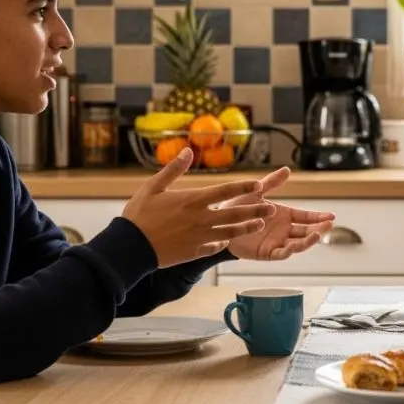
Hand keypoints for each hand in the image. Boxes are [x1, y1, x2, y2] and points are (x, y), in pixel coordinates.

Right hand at [123, 148, 273, 267]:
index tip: (259, 185)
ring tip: (259, 225)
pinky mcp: (194, 252)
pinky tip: (228, 241)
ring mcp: (199, 237)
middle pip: (235, 213)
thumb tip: (187, 151)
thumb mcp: (153, 187)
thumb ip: (173, 170)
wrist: (131, 246)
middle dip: (255, 210)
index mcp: (192, 200)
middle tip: (272, 209)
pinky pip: (214, 247)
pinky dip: (222, 243)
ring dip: (246, 227)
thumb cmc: (140, 214)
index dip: (244, 187)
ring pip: (230, 232)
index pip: (225, 191)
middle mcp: (201, 219)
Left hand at [223, 167, 335, 260]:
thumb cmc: (238, 207)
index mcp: (285, 216)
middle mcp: (283, 230)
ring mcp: (277, 242)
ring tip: (316, 235)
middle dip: (318, 229)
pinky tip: (295, 245)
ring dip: (308, 241)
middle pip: (306, 231)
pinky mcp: (267, 252)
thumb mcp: (256, 192)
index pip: (306, 217)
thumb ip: (272, 183)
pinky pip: (281, 254)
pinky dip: (289, 251)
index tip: (331, 216)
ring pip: (298, 244)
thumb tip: (287, 169)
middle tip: (328, 225)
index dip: (319, 217)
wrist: (219, 223)